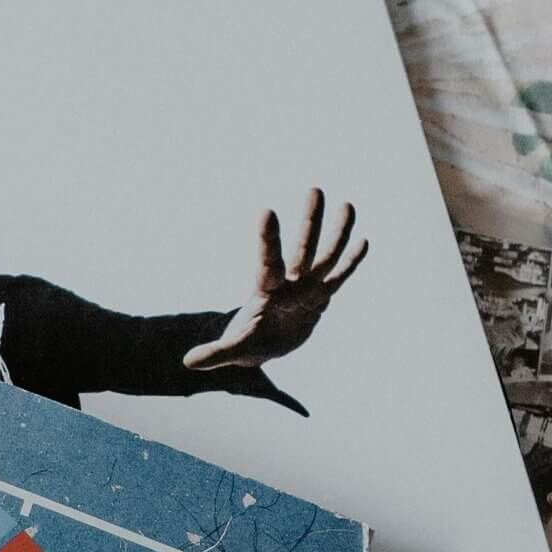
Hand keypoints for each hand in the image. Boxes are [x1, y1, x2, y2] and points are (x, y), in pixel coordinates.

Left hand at [184, 189, 367, 370]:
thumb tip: (187, 362)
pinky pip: (340, 277)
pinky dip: (352, 262)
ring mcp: (308, 288)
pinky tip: (364, 240)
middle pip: (303, 249)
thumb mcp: (234, 349)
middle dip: (309, 221)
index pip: (268, 262)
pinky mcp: (321, 297)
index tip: (267, 211)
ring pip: (326, 256)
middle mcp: (290, 283)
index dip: (269, 239)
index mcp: (267, 291)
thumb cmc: (247, 342)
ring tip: (347, 204)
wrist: (263, 344)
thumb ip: (215, 353)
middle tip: (315, 189)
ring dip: (337, 232)